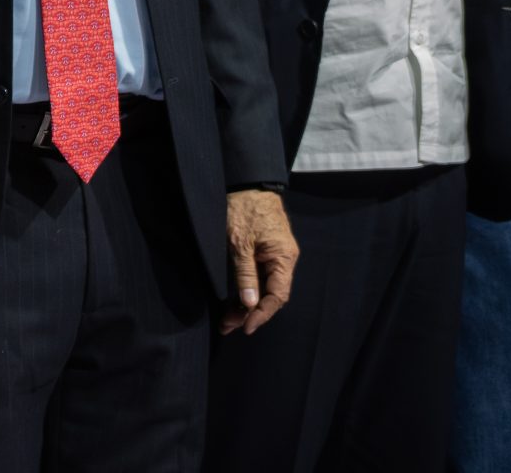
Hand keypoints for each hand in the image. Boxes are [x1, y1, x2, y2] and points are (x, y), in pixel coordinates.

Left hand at [220, 189, 296, 334]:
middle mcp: (283, 259)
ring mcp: (275, 255)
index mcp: (283, 258)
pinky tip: (235, 301)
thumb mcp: (239, 243)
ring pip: (264, 287)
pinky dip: (248, 289)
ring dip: (247, 303)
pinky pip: (260, 276)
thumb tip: (249, 304)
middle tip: (228, 325)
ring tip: (227, 320)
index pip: (278, 295)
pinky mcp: (265, 251)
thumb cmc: (244, 209)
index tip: (246, 326)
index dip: (262, 313)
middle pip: (270, 294)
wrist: (246, 183)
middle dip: (250, 312)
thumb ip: (245, 274)